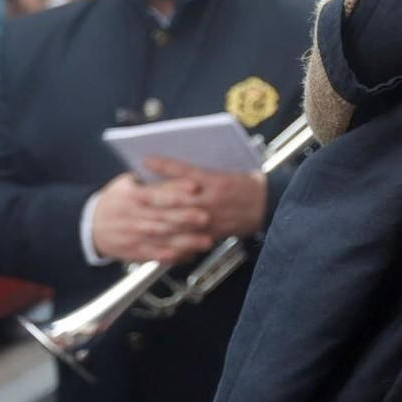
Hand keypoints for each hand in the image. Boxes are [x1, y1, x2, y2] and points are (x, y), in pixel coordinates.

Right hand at [90, 172, 214, 264]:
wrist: (88, 227)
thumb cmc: (113, 201)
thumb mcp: (125, 184)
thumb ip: (148, 180)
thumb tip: (171, 170)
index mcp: (133, 197)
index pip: (157, 192)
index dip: (176, 190)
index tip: (196, 186)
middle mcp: (134, 217)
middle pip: (163, 217)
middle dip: (185, 217)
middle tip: (206, 217)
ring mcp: (135, 236)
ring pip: (163, 239)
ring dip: (186, 241)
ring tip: (206, 240)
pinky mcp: (136, 252)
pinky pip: (156, 255)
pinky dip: (174, 257)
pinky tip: (190, 255)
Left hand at [144, 158, 268, 240]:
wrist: (268, 207)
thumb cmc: (248, 185)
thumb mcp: (230, 171)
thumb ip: (205, 171)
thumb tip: (177, 167)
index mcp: (217, 181)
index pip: (185, 172)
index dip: (164, 167)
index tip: (146, 161)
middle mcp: (212, 200)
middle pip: (177, 199)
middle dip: (153, 197)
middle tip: (133, 195)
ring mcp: (211, 219)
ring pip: (179, 221)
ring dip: (157, 221)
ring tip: (139, 219)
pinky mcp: (212, 234)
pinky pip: (188, 239)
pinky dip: (172, 240)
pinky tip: (158, 240)